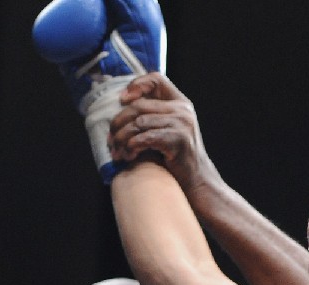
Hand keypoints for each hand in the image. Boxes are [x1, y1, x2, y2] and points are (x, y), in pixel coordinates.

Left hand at [109, 72, 222, 197]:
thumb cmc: (178, 157)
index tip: (122, 101)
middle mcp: (182, 110)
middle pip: (139, 105)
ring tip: (117, 151)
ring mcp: (182, 124)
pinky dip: (132, 147)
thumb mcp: (170, 129)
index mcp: (181, 102)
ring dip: (122, 138)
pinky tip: (129, 156)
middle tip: (111, 139)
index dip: (136, 85)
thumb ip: (155, 115)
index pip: (156, 79)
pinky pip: (145, 138)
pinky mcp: (177, 140)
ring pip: (138, 122)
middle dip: (119, 122)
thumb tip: (122, 105)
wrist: (197, 180)